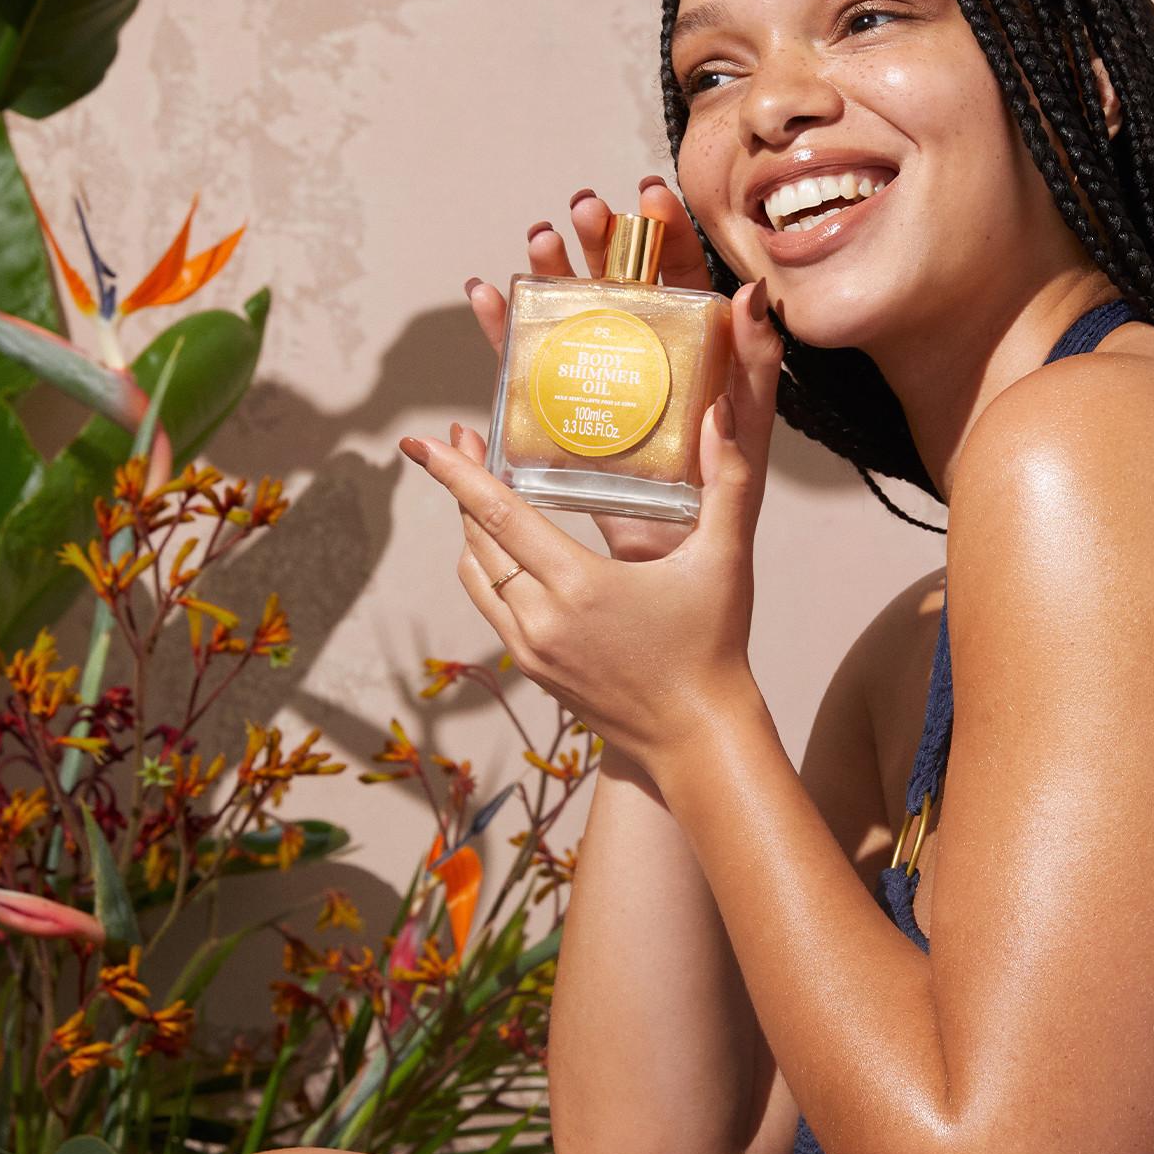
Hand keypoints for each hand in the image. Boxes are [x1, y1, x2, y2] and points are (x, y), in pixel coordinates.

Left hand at [404, 272, 783, 777]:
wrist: (696, 737)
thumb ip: (729, 483)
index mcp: (579, 586)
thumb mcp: (725, 559)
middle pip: (477, 540)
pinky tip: (505, 549)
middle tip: (463, 442)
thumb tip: (722, 416)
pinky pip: (490, 607)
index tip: (424, 442)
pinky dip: (487, 568)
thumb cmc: (714, 648)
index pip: (499, 516)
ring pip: (476, 576)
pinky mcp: (532, 669)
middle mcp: (541, 619)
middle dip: (461, 487)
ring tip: (479, 489)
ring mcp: (531, 649)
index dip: (457, 474)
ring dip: (470, 530)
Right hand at [464, 175, 717, 562]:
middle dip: (602, 244)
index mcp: (698, 361)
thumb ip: (755, 372)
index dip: (667, 237)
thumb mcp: (747, 439)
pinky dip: (506, 332)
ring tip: (537, 240)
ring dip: (553, 274)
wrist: (671, 581)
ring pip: (575, 318)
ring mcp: (603, 391)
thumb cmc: (719, 514)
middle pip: (623, 289)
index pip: (683, 284)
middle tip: (582, 211)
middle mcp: (648, 365)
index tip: (648, 196)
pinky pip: (530, 368)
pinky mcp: (564, 424)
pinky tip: (488, 297)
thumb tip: (752, 297)